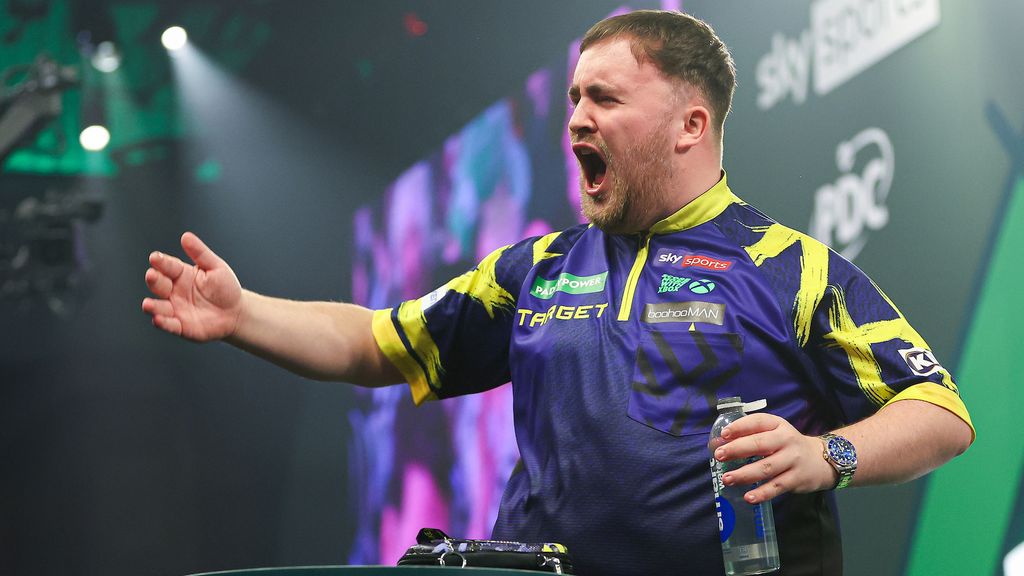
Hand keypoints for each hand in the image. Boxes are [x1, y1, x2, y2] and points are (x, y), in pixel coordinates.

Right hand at [142, 232, 242, 340]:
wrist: (237, 312)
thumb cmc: (225, 288)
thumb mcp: (216, 267)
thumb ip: (200, 253)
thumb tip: (186, 236)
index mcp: (181, 274)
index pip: (168, 266)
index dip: (161, 262)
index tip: (155, 257)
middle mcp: (174, 291)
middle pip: (159, 285)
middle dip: (154, 280)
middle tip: (152, 275)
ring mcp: (176, 309)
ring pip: (158, 307)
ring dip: (152, 306)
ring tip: (148, 304)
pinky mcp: (181, 326)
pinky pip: (169, 325)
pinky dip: (163, 323)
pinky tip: (158, 319)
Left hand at [712, 413, 836, 502]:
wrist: (822, 460)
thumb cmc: (788, 445)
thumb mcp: (774, 433)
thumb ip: (750, 435)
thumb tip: (718, 443)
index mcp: (778, 425)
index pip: (758, 422)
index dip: (740, 426)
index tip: (724, 434)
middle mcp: (786, 440)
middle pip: (760, 444)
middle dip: (737, 449)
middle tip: (719, 456)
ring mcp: (793, 460)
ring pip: (766, 467)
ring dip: (745, 474)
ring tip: (727, 479)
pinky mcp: (797, 479)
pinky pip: (777, 487)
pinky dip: (762, 493)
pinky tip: (748, 497)